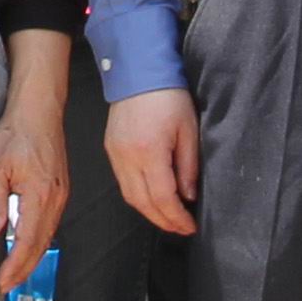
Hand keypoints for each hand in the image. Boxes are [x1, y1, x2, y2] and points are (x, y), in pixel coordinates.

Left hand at [0, 92, 67, 292]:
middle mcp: (55, 199)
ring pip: (48, 235)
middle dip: (24, 268)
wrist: (39, 108)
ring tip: (15, 271)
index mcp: (40, 196)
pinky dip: (39, 239)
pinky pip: (51, 222)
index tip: (2, 281)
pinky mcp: (60, 188)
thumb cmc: (17, 131)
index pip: (27, 242)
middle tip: (7, 285)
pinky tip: (29, 244)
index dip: (15, 266)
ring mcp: (61, 194)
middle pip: (41, 245)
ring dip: (32, 256)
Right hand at [109, 89, 199, 234]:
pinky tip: (151, 198)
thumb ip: (188, 166)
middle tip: (180, 229)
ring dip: (149, 212)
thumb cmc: (168, 95)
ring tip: (168, 218)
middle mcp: (127, 157)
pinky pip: (123, 183)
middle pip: (143, 203)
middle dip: (163, 221)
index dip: (177, 217)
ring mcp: (115, 154)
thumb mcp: (188, 130)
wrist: (139, 71)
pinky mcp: (111, 149)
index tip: (190, 226)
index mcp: (149, 152)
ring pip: (130, 196)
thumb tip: (188, 196)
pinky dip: (138, 196)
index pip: (163, 197)